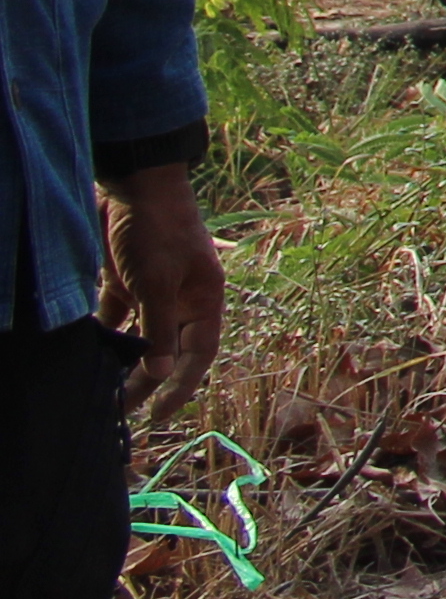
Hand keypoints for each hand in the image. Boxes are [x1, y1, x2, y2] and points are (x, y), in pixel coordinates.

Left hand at [102, 165, 222, 415]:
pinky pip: (116, 320)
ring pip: (140, 338)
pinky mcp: (125, 284)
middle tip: (121, 409)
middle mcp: (181, 299)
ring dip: (125, 363)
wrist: (133, 185)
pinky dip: (105, 338)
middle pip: (167, 349)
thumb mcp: (158, 282)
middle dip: (147, 380)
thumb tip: (162, 375)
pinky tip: (89, 357)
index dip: (183, 385)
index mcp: (204, 298)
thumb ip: (159, 329)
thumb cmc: (157, 230)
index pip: (199, 352)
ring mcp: (152, 292)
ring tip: (104, 392)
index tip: (160, 413)